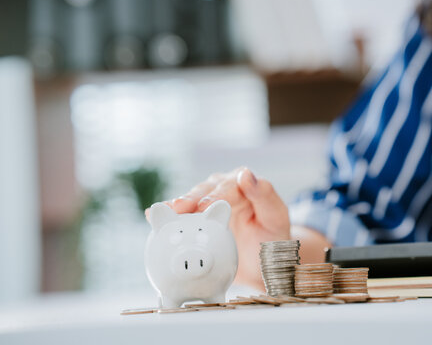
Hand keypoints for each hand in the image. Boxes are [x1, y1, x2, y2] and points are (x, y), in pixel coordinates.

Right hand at [154, 167, 290, 288]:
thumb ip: (265, 195)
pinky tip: (152, 216)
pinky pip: (182, 216)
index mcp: (244, 185)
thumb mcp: (276, 216)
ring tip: (161, 211)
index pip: (229, 188)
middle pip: (204, 191)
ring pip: (190, 201)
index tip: (204, 206)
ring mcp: (207, 202)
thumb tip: (247, 174)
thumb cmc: (273, 236)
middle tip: (178, 208)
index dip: (215, 196)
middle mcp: (223, 188)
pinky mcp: (196, 217)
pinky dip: (168, 216)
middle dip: (190, 199)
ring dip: (175, 206)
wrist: (262, 259)